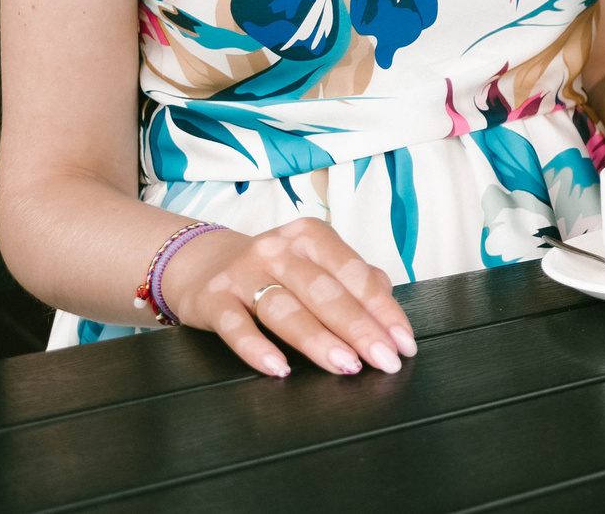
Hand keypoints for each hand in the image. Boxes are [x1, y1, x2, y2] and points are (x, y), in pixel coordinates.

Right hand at [160, 218, 415, 379]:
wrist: (200, 263)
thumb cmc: (273, 270)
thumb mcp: (314, 264)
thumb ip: (352, 280)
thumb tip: (388, 304)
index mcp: (312, 236)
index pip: (355, 275)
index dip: (383, 310)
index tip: (404, 343)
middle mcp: (278, 249)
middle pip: (325, 293)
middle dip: (360, 329)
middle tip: (385, 360)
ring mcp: (243, 273)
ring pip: (286, 309)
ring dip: (319, 340)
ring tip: (346, 365)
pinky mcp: (212, 299)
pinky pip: (236, 326)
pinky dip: (257, 348)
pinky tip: (280, 368)